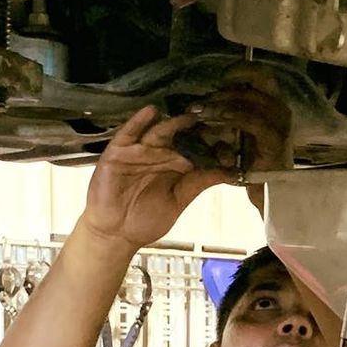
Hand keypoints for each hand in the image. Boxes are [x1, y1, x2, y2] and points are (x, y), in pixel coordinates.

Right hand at [82, 68, 290, 250]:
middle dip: (195, 129)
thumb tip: (231, 172)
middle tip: (214, 118)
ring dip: (173, 124)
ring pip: (158, 134)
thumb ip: (200, 183)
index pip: (195, 149)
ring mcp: (137, 152)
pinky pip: (128, 134)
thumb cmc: (144, 220)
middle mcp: (157, 154)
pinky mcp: (118, 153)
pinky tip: (151, 111)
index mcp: (173, 165)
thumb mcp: (179, 200)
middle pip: (178, 137)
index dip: (210, 143)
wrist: (116, 235)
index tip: (230, 136)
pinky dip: (138, 121)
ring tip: (190, 116)